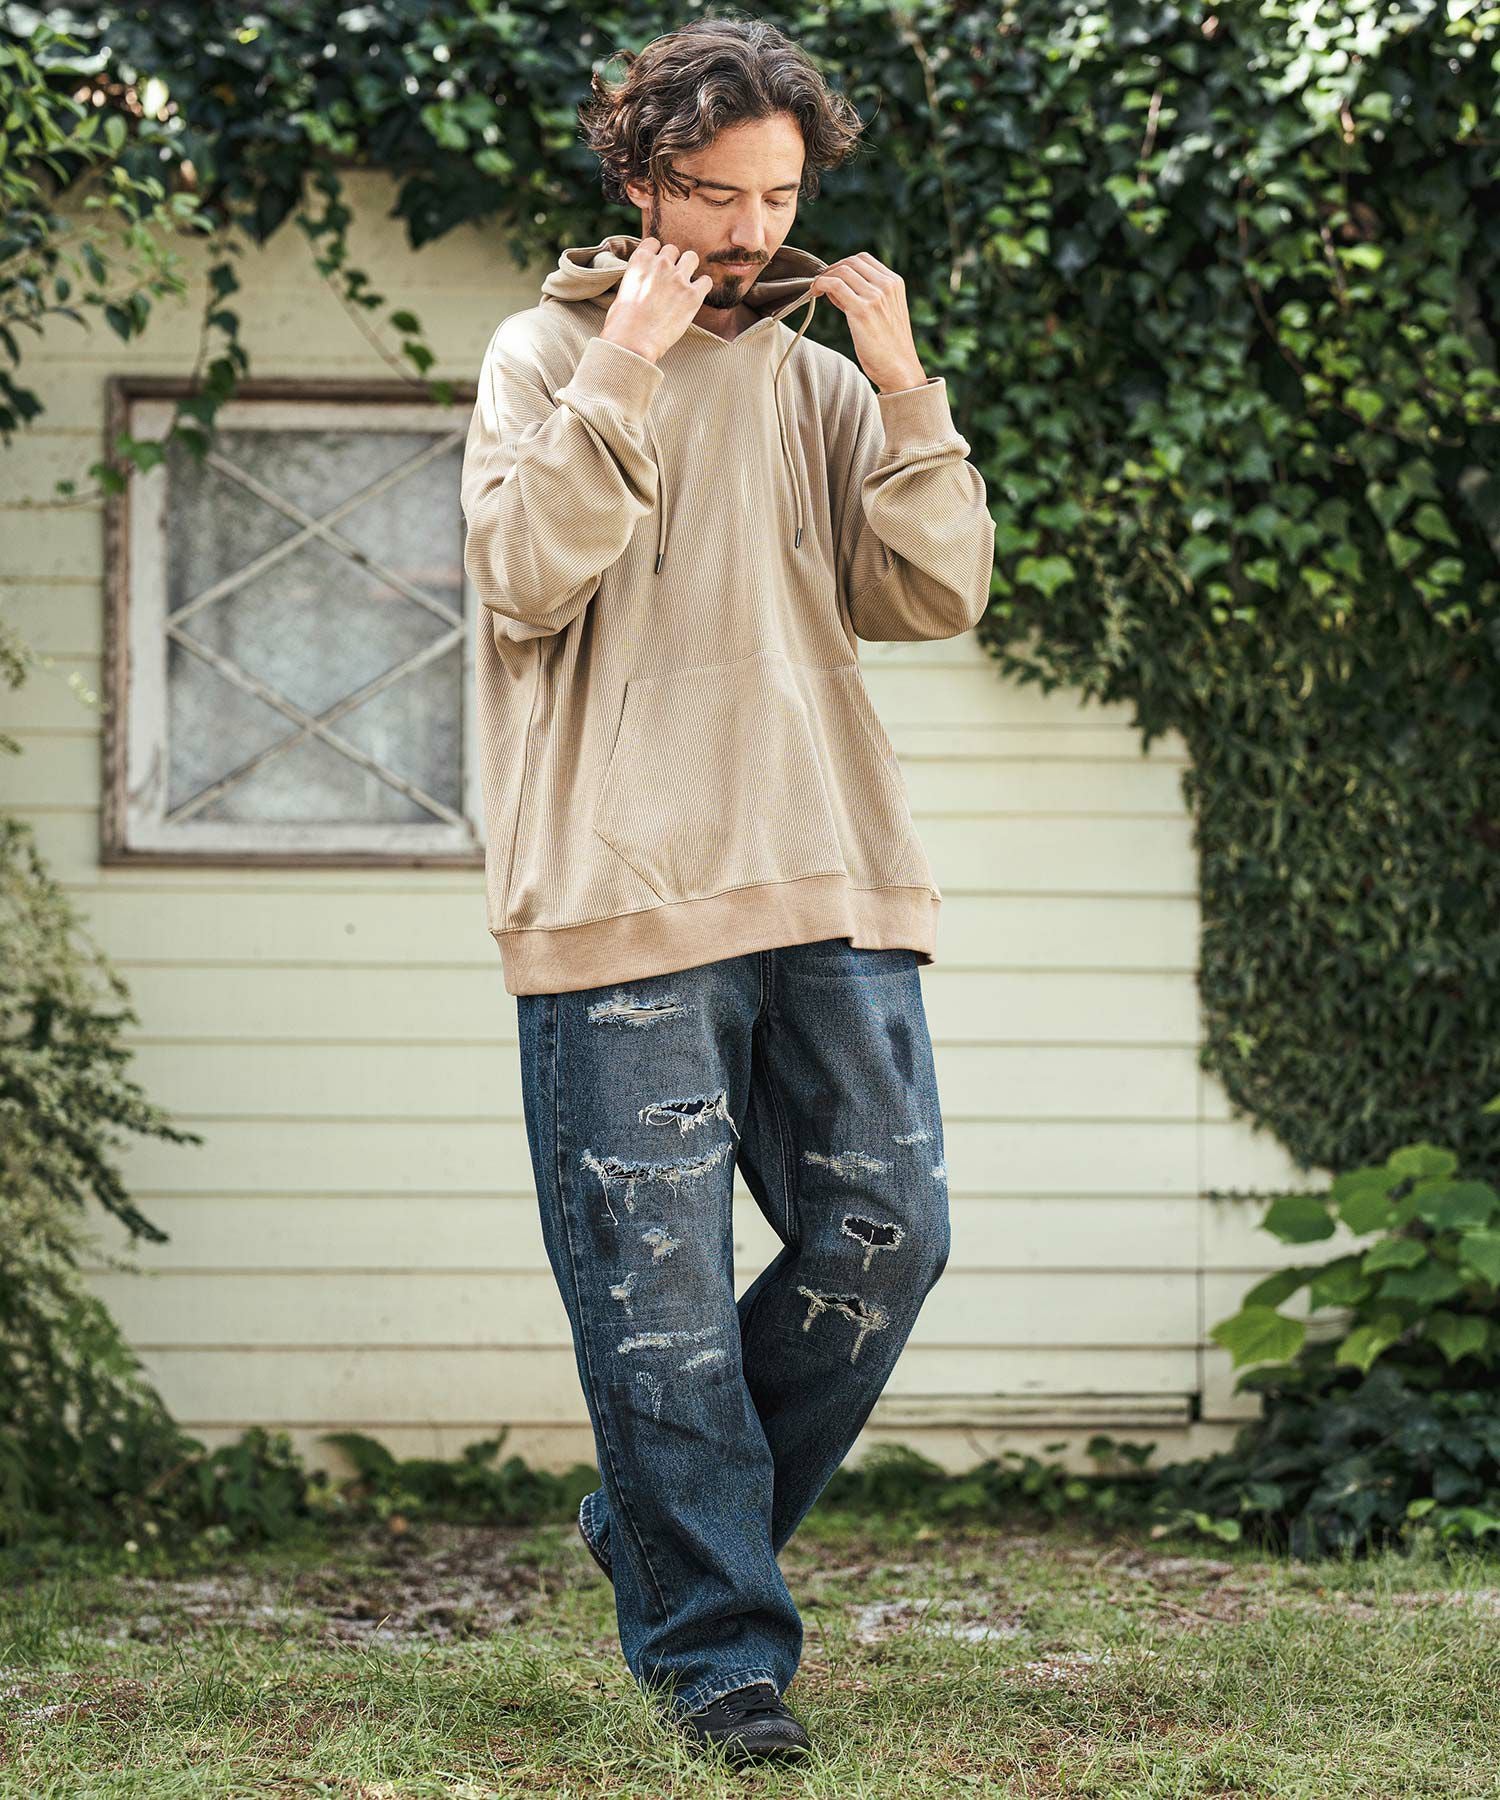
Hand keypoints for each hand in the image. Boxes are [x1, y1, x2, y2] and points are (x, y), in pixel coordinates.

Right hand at [599, 238, 713, 362]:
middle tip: (669, 281)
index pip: (654, 243)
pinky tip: (695, 297)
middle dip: (672, 263)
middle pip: (673, 250)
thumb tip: (643, 283)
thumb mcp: (623, 290)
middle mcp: (661, 264)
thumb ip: (637, 278)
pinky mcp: (692, 295)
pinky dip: (702, 287)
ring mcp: (678, 278)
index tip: (657, 267)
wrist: (633, 341)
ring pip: (692, 258)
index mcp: (640, 260)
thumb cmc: (622, 322)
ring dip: (689, 268)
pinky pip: (706, 281)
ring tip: (684, 285)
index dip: (657, 255)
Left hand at [810, 252, 926, 391]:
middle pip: (852, 262)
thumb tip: (836, 288)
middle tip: (820, 284)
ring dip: (824, 277)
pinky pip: (835, 285)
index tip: (833, 279)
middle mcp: (886, 286)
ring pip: (842, 271)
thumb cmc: (889, 348)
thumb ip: (866, 297)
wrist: (900, 371)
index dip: (843, 266)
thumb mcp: (885, 313)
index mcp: (895, 283)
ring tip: (816, 290)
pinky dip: (821, 284)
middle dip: (832, 269)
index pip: (864, 260)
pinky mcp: (861, 311)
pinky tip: (815, 293)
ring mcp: (875, 297)